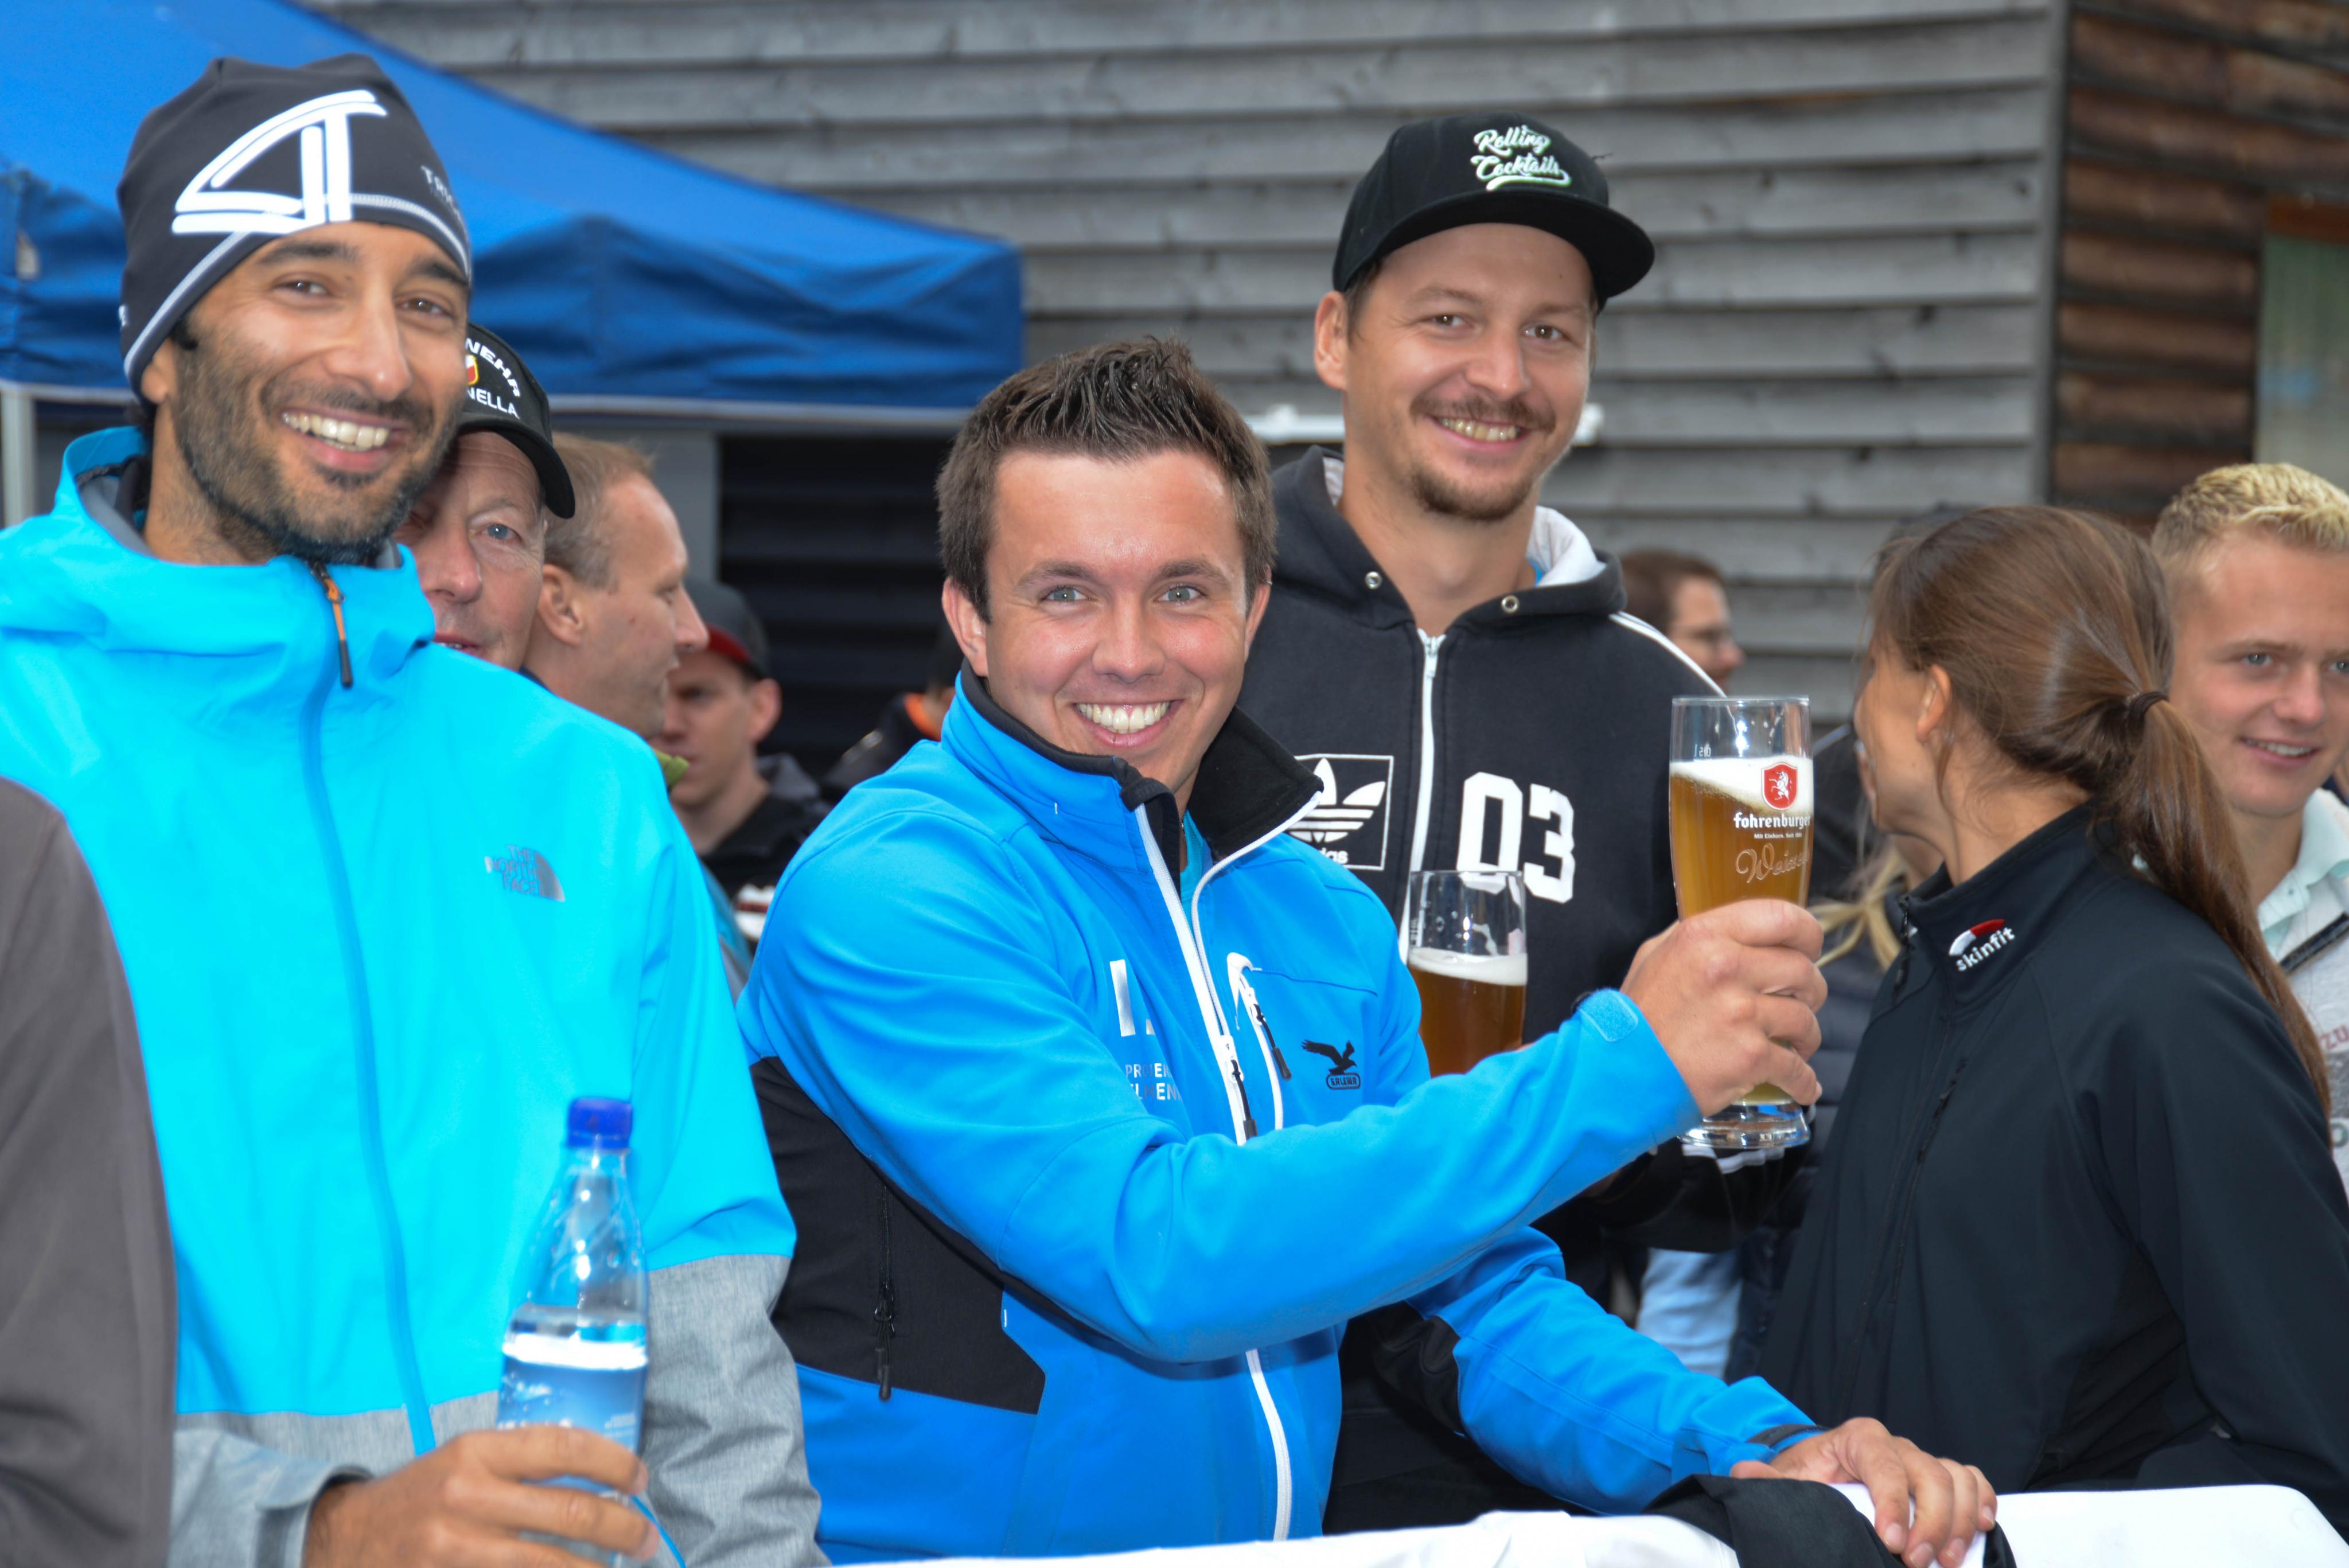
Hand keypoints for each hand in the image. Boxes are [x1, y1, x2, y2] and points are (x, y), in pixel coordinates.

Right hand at [303, 1426, 655, 1566]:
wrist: (342, 1541)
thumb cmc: (419, 1497)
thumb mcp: (463, 1461)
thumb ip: (519, 1462)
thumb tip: (597, 1476)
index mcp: (475, 1452)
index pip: (565, 1447)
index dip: (614, 1463)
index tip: (641, 1480)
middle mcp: (467, 1496)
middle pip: (571, 1512)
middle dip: (624, 1528)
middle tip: (647, 1539)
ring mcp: (456, 1548)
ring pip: (552, 1563)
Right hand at [1619, 900, 1826, 1114]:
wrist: (1620, 1073)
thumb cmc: (1637, 1017)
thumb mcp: (1656, 955)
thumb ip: (1701, 939)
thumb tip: (1742, 934)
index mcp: (1705, 937)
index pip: (1781, 916)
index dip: (1807, 933)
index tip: (1809, 947)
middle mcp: (1726, 968)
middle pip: (1802, 970)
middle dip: (1809, 990)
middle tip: (1801, 1002)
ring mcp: (1740, 1013)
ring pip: (1805, 1019)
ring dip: (1807, 1035)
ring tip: (1796, 1044)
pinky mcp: (1749, 1056)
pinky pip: (1797, 1067)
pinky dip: (1803, 1080)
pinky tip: (1801, 1084)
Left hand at [1731, 1417, 1995, 1567]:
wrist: (1823, 1472)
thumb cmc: (1809, 1478)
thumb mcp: (1787, 1480)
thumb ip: (1769, 1481)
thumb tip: (1745, 1474)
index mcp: (1858, 1438)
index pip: (1885, 1466)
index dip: (1894, 1504)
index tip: (1890, 1542)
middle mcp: (1896, 1445)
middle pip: (1929, 1475)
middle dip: (1931, 1523)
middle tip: (1918, 1563)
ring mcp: (1920, 1460)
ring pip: (1956, 1478)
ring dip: (1961, 1520)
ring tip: (1948, 1560)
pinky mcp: (1939, 1477)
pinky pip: (1971, 1479)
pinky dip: (1982, 1500)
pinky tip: (1982, 1527)